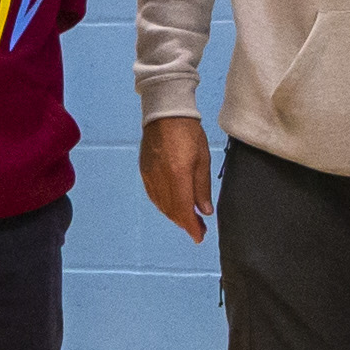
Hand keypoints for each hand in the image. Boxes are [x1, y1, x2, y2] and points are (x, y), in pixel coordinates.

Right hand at [140, 115, 213, 243]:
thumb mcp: (202, 159)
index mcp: (178, 174)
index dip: (191, 227)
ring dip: (175, 216)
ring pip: (162, 206)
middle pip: (172, 211)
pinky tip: (173, 207)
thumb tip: (204, 211)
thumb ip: (202, 187)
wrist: (165, 113)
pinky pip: (154, 196)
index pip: (184, 209)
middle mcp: (160, 178)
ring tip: (188, 220)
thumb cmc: (188, 132)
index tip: (199, 237)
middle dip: (185, 223)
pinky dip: (164, 206)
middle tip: (198, 230)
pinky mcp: (144, 172)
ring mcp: (150, 176)